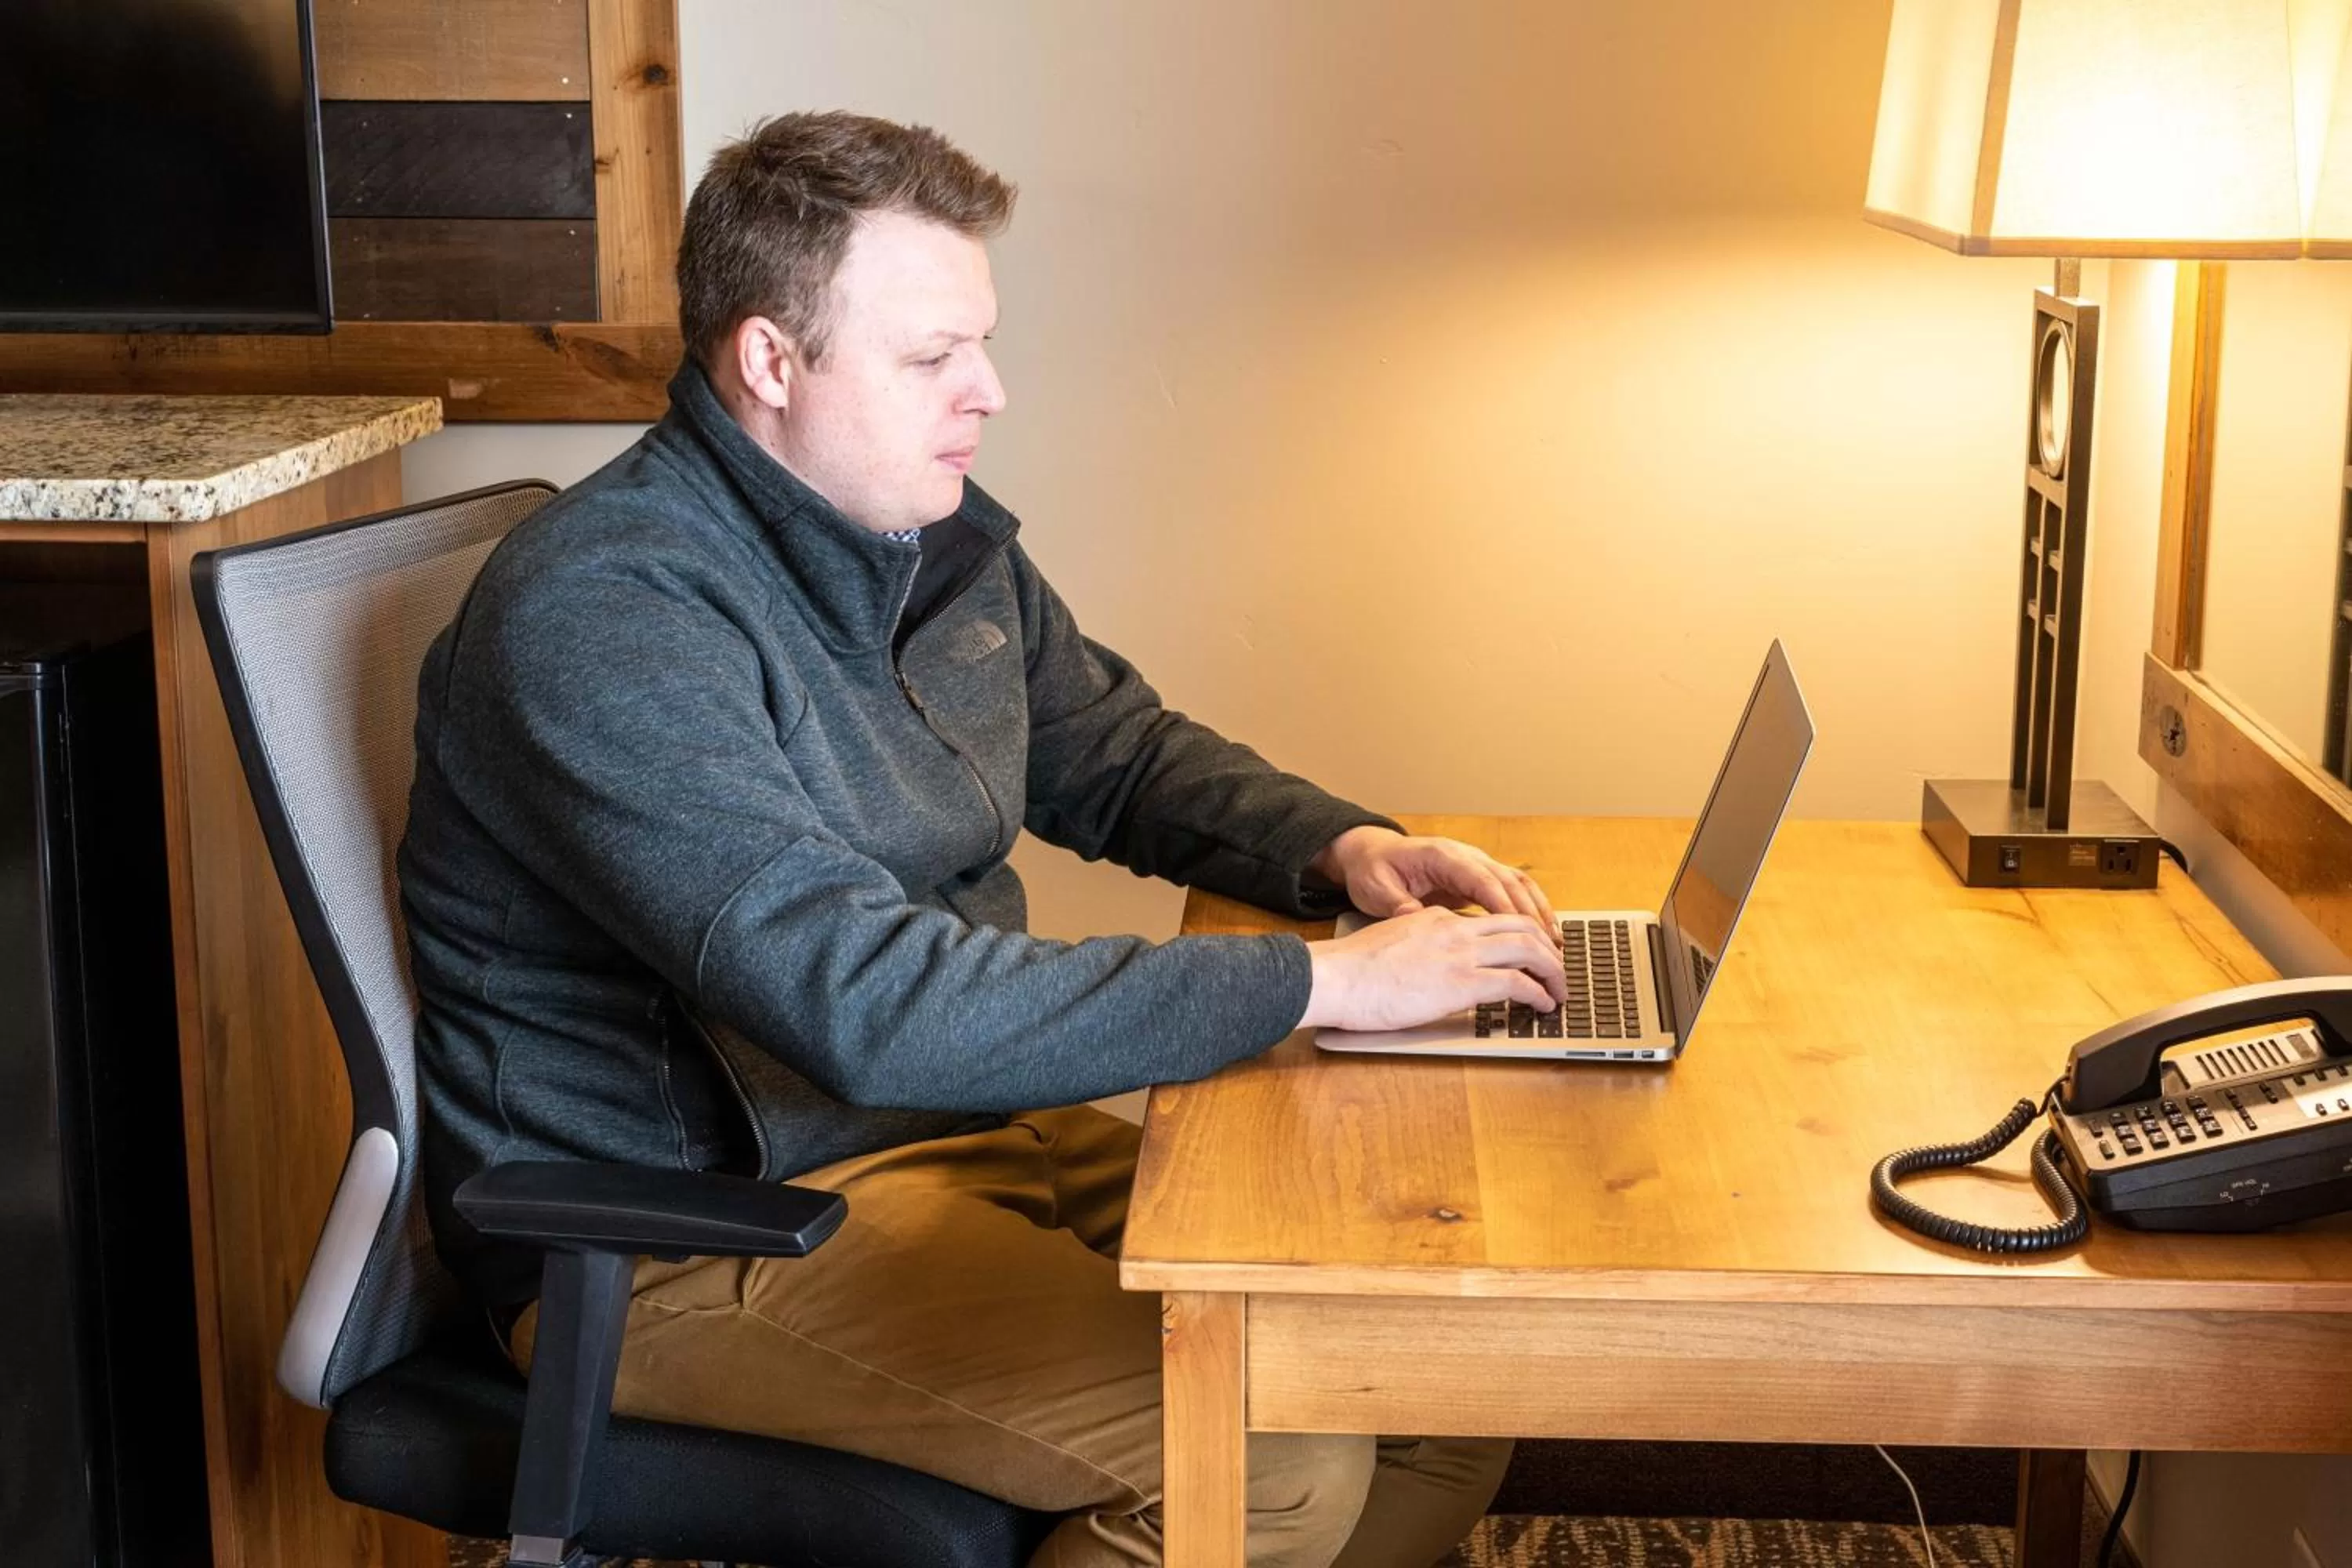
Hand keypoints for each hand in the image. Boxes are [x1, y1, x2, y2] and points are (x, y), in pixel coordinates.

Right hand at [1301, 906, 1567, 1032]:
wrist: (1335, 977)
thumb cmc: (1351, 971)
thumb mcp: (1391, 944)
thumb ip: (1417, 947)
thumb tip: (1427, 966)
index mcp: (1436, 918)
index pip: (1490, 921)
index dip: (1518, 937)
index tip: (1529, 954)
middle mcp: (1454, 929)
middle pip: (1520, 926)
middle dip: (1547, 948)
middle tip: (1557, 970)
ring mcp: (1460, 954)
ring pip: (1529, 950)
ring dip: (1552, 970)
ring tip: (1560, 990)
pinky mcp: (1461, 983)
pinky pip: (1516, 983)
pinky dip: (1538, 993)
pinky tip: (1542, 1005)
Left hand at [1311, 826, 1556, 929]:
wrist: (1372, 854)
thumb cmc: (1374, 870)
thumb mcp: (1375, 888)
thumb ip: (1395, 903)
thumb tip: (1413, 916)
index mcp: (1442, 857)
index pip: (1481, 879)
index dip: (1502, 904)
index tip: (1519, 931)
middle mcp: (1466, 857)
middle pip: (1509, 882)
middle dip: (1531, 914)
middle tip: (1548, 947)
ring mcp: (1476, 866)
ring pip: (1519, 885)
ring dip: (1540, 912)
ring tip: (1556, 944)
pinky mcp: (1480, 879)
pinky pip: (1514, 892)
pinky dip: (1533, 910)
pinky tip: (1545, 934)